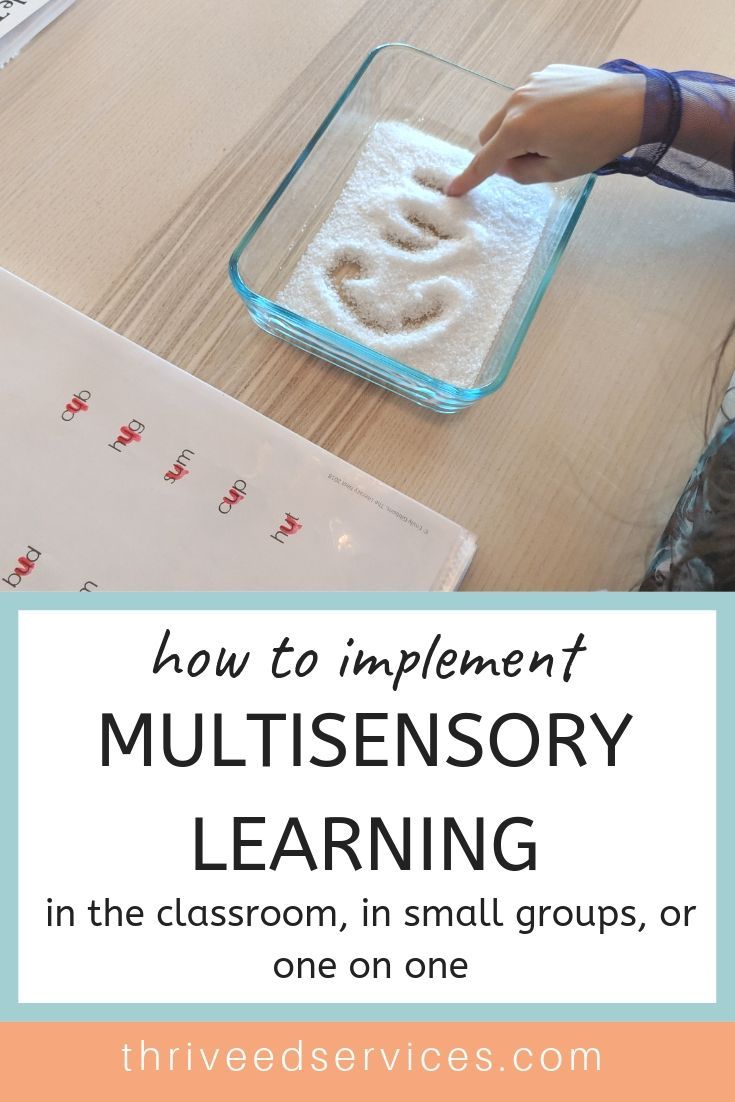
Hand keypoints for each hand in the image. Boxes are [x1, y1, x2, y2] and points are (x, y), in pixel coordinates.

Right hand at [446, 64, 645, 194]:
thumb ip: (522, 173)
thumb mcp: (557, 171)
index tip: (452, 191)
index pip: (485, 161)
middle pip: (489, 135)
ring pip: (506, 116)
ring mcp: (531, 83)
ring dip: (516, 133)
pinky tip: (562, 120)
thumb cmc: (596, 143)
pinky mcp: (545, 74)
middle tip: (531, 162)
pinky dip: (532, 115)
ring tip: (553, 139)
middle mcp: (517, 101)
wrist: (631, 104)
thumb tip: (505, 165)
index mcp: (518, 129)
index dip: (468, 179)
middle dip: (499, 153)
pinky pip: (525, 99)